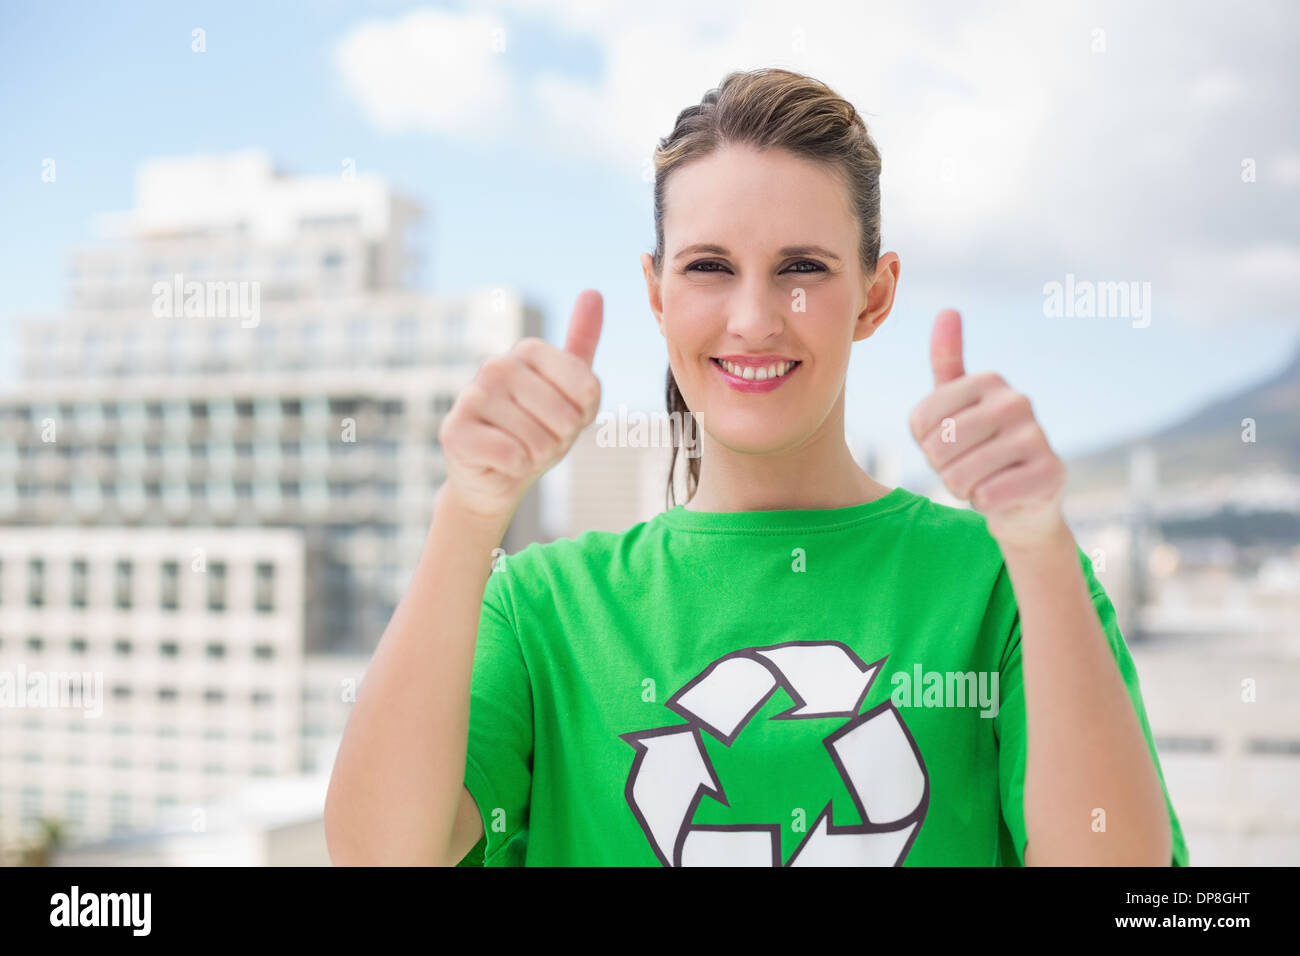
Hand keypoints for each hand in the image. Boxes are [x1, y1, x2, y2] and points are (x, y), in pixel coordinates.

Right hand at [439, 289, 602, 520]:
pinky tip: (498, 462)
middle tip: (537, 439)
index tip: (563, 416)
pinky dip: (515, 468)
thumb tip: (593, 292)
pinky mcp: (454, 431)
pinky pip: (512, 456)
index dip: (583, 415)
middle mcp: (496, 366)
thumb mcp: (570, 390)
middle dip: (559, 440)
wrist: (496, 477)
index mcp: (528, 351)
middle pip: (564, 416)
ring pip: (538, 440)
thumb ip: (582, 344)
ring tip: (518, 450)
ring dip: (536, 456)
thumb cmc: (537, 431)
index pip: (587, 388)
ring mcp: (471, 396)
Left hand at [907, 309, 1067, 550]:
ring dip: (963, 488)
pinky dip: (985, 503)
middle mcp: (1016, 401)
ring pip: (960, 475)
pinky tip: (1004, 494)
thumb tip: (948, 309)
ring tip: (984, 479)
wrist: (1024, 500)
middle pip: (938, 447)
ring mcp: (1037, 436)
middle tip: (967, 466)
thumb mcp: (956, 405)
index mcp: (989, 381)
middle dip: (943, 469)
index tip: (949, 444)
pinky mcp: (1050, 472)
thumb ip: (947, 361)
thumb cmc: (979, 449)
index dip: (924, 445)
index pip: (920, 421)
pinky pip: (986, 496)